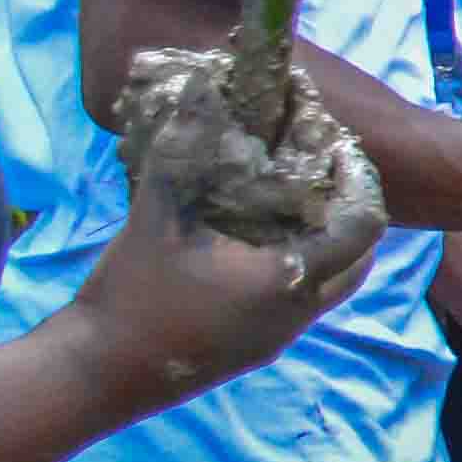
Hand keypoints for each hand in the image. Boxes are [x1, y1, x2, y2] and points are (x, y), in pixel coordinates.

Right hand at [55, 147, 380, 405]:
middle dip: (349, 218)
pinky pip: (297, 305)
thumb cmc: (133, 293)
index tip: (341, 153)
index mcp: (290, 281)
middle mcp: (297, 315)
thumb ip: (181, 153)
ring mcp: (278, 338)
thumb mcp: (157, 217)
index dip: (359, 187)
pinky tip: (255, 244)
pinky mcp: (254, 350)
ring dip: (323, 247)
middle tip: (325, 178)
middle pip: (356, 262)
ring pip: (327, 287)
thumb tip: (198, 90)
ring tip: (291, 204)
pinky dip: (297, 271)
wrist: (99, 371)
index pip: (362, 231)